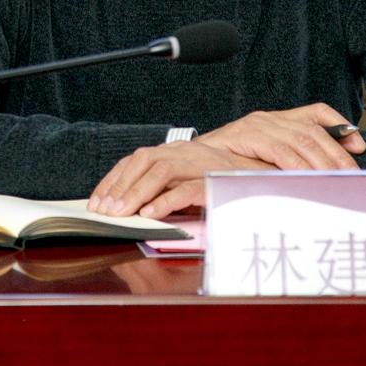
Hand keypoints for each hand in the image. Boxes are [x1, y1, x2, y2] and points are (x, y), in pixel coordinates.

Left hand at [88, 142, 268, 218]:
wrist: (268, 181)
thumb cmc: (228, 185)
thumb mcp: (191, 184)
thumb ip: (166, 190)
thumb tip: (132, 208)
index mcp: (179, 151)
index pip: (137, 159)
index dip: (114, 179)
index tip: (96, 201)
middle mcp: (188, 151)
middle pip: (144, 160)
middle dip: (119, 186)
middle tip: (103, 211)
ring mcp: (203, 163)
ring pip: (161, 171)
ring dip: (136, 193)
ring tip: (120, 214)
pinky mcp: (216, 179)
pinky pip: (187, 188)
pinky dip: (166, 200)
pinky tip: (150, 213)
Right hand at [196, 103, 365, 171]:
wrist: (188, 160)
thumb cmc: (225, 164)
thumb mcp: (261, 160)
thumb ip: (288, 159)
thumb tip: (323, 172)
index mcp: (275, 119)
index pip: (315, 112)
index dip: (339, 125)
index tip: (359, 144)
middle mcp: (269, 117)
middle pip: (314, 131)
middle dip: (337, 153)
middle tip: (353, 174)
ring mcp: (258, 123)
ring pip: (301, 138)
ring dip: (322, 161)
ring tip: (336, 179)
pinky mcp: (246, 134)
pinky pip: (279, 149)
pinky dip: (297, 164)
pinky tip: (307, 177)